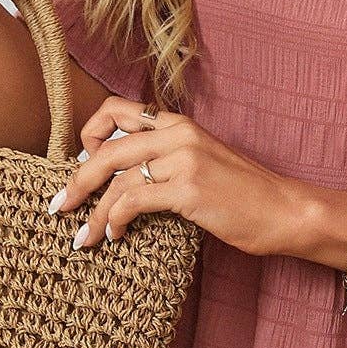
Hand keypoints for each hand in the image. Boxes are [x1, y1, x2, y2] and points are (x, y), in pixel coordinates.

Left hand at [52, 96, 328, 259]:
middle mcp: (177, 133)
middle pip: (104, 149)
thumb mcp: (204, 164)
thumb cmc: (246, 196)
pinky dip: (115, 220)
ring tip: (83, 237)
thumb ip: (167, 161)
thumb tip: (123, 182)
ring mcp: (183, 159)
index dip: (89, 135)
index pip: (115, 110)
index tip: (81, 164)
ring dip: (93, 213)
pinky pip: (133, 200)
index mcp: (178, 123)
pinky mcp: (189, 188)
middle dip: (75, 181)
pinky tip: (115, 236)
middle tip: (60, 206)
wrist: (286, 210)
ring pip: (115, 180)